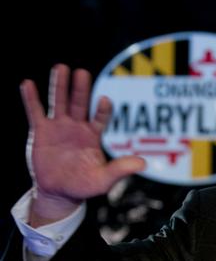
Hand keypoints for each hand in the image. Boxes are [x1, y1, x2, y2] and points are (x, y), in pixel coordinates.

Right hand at [21, 64, 145, 225]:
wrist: (59, 192)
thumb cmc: (84, 185)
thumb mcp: (104, 180)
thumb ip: (120, 170)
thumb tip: (143, 164)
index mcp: (94, 135)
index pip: (101, 117)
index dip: (103, 109)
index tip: (105, 99)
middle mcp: (77, 126)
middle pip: (80, 103)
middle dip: (81, 88)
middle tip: (82, 72)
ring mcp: (58, 127)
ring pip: (59, 102)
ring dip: (60, 86)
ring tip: (60, 68)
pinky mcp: (41, 131)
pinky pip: (35, 112)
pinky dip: (31, 98)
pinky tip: (28, 83)